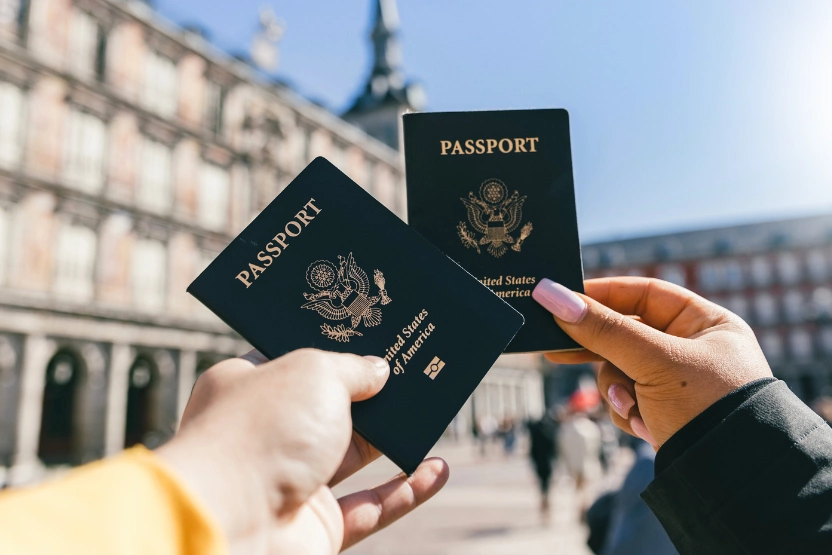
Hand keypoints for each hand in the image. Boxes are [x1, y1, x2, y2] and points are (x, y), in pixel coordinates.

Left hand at [156, 349, 448, 553]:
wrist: (231, 522)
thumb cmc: (261, 431)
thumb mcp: (314, 372)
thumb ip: (352, 368)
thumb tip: (378, 370)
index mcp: (247, 386)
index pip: (293, 358)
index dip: (333, 345)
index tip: (371, 332)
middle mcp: (266, 433)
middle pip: (329, 407)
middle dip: (371, 392)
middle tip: (411, 369)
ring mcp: (291, 482)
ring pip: (354, 456)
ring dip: (394, 438)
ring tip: (432, 412)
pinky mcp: (315, 526)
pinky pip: (371, 507)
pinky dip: (406, 491)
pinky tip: (437, 470)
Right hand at [533, 277, 772, 445]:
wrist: (732, 481)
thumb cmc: (707, 407)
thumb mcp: (653, 361)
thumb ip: (602, 329)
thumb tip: (550, 294)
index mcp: (706, 323)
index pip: (644, 294)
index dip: (603, 295)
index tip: (562, 299)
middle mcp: (693, 349)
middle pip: (626, 334)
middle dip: (599, 350)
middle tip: (555, 350)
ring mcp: (677, 383)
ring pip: (619, 370)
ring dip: (617, 390)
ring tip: (631, 407)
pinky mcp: (665, 412)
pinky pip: (627, 399)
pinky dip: (628, 412)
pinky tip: (645, 426)